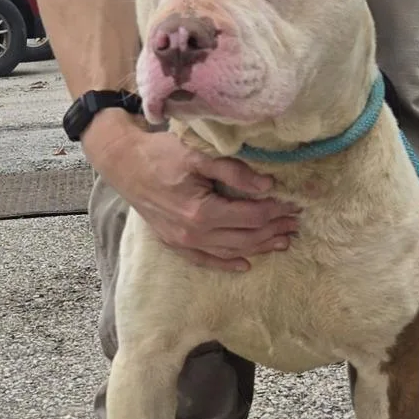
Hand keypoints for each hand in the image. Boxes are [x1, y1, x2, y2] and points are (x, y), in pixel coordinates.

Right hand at [83, 110, 299, 270]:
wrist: (123, 163)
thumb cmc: (160, 154)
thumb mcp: (198, 155)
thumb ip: (234, 172)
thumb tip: (267, 186)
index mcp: (202, 211)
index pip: (251, 216)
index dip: (275, 212)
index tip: (293, 205)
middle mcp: (193, 233)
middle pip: (245, 237)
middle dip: (273, 231)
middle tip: (295, 224)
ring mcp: (182, 241)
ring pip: (230, 251)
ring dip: (258, 248)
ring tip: (282, 243)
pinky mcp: (174, 243)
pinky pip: (205, 260)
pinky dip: (226, 264)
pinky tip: (245, 265)